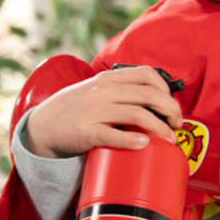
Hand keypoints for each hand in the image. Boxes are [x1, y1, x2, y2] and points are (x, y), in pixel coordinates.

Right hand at [25, 66, 183, 157]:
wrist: (42, 126)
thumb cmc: (75, 109)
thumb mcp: (96, 90)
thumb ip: (120, 89)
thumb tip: (155, 98)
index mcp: (108, 79)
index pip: (147, 75)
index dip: (166, 90)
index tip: (171, 106)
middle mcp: (104, 91)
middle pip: (149, 95)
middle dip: (170, 110)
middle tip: (177, 125)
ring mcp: (95, 111)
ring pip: (138, 114)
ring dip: (160, 127)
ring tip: (169, 139)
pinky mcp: (86, 132)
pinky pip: (114, 135)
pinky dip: (132, 140)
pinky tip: (144, 144)